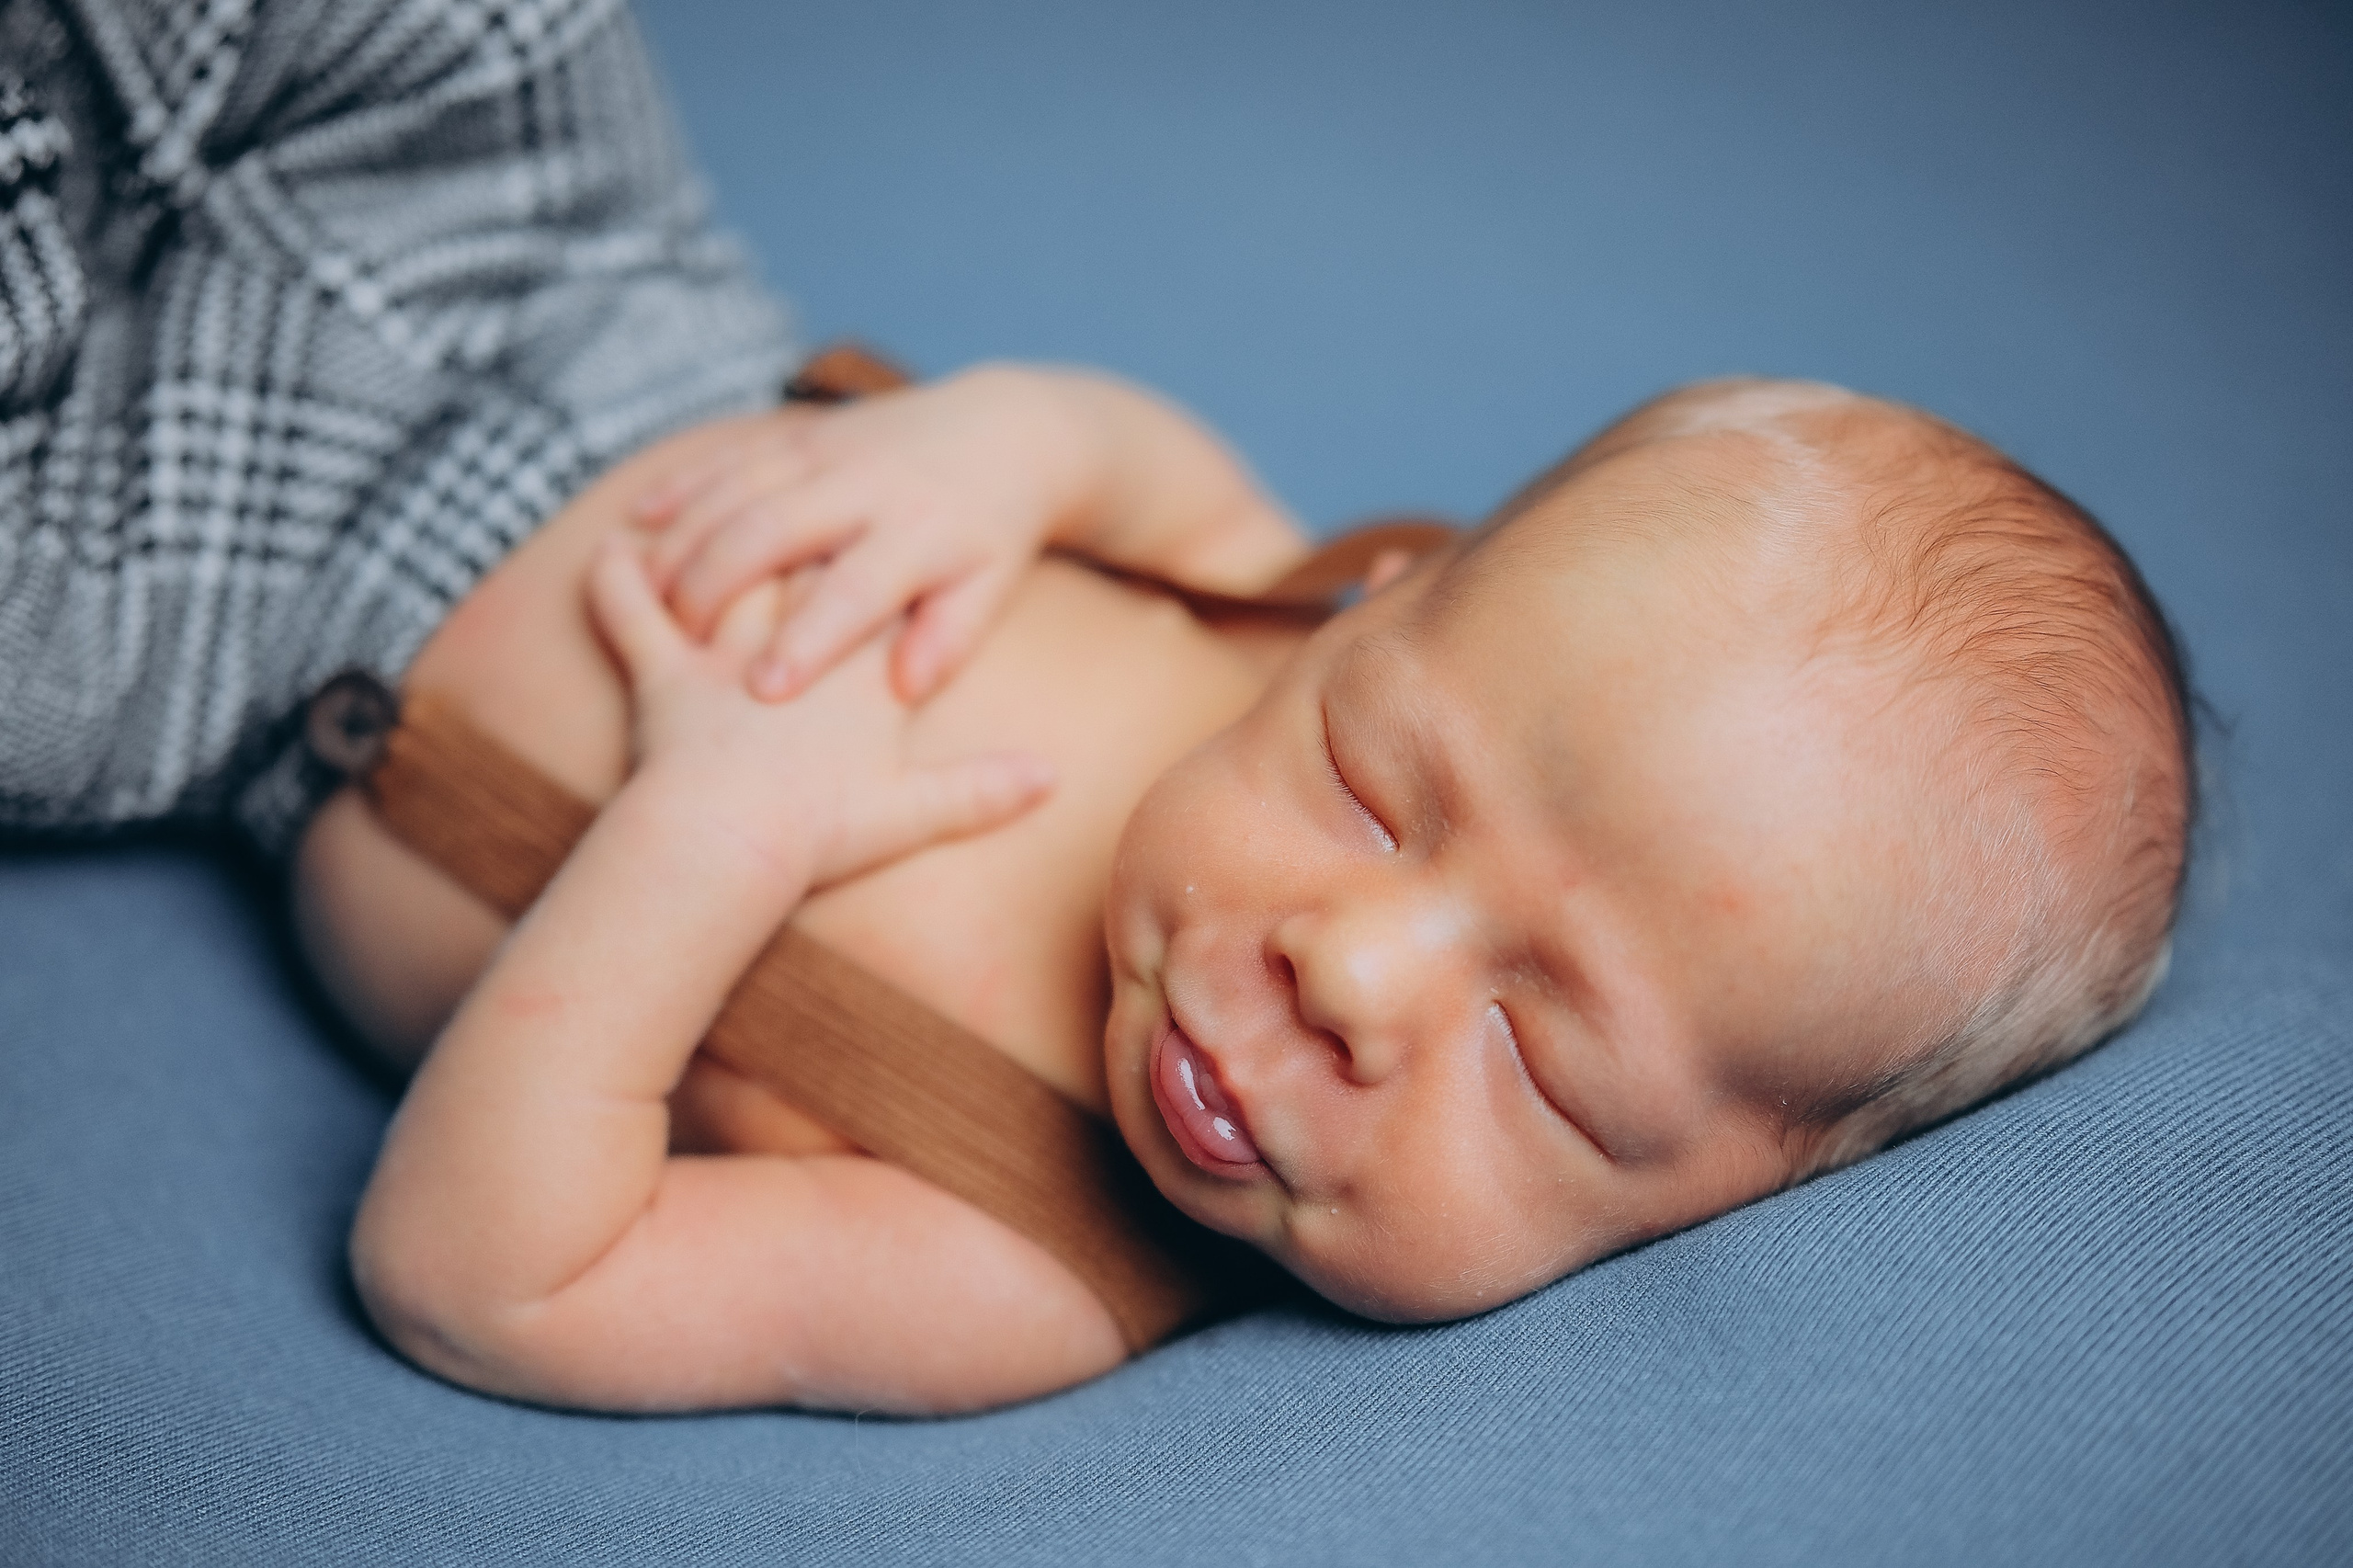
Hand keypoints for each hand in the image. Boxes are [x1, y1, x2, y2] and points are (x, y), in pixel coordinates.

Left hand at [585, 533, 1055, 888]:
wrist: (726, 844)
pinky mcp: (659, 671)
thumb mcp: (911, 813)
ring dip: (703, 536)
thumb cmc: (820, 833)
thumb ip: (976, 791)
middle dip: (789, 527)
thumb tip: (1050, 785)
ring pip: (716, 565)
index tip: (874, 526)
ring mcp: (721, 650)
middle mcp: (787, 637)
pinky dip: (613, 577)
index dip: (870, 552)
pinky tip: (608, 544)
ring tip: (690, 512)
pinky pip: (626, 608)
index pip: (870, 587)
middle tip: (784, 508)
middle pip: (793, 555)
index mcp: (855, 664)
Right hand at [630, 366, 1092, 704]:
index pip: (856, 591)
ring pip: (737, 489)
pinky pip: (729, 456)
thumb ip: (950, 638)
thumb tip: (908, 691)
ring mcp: (827, 452)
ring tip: (648, 599)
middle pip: (774, 530)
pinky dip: (682, 486)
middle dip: (718, 584)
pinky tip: (639, 522)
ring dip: (684, 540)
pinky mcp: (800, 433)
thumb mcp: (990, 588)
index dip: (809, 640)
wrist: (1005, 432)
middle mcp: (867, 487)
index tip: (764, 691)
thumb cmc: (993, 535)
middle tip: (679, 643)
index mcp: (919, 535)